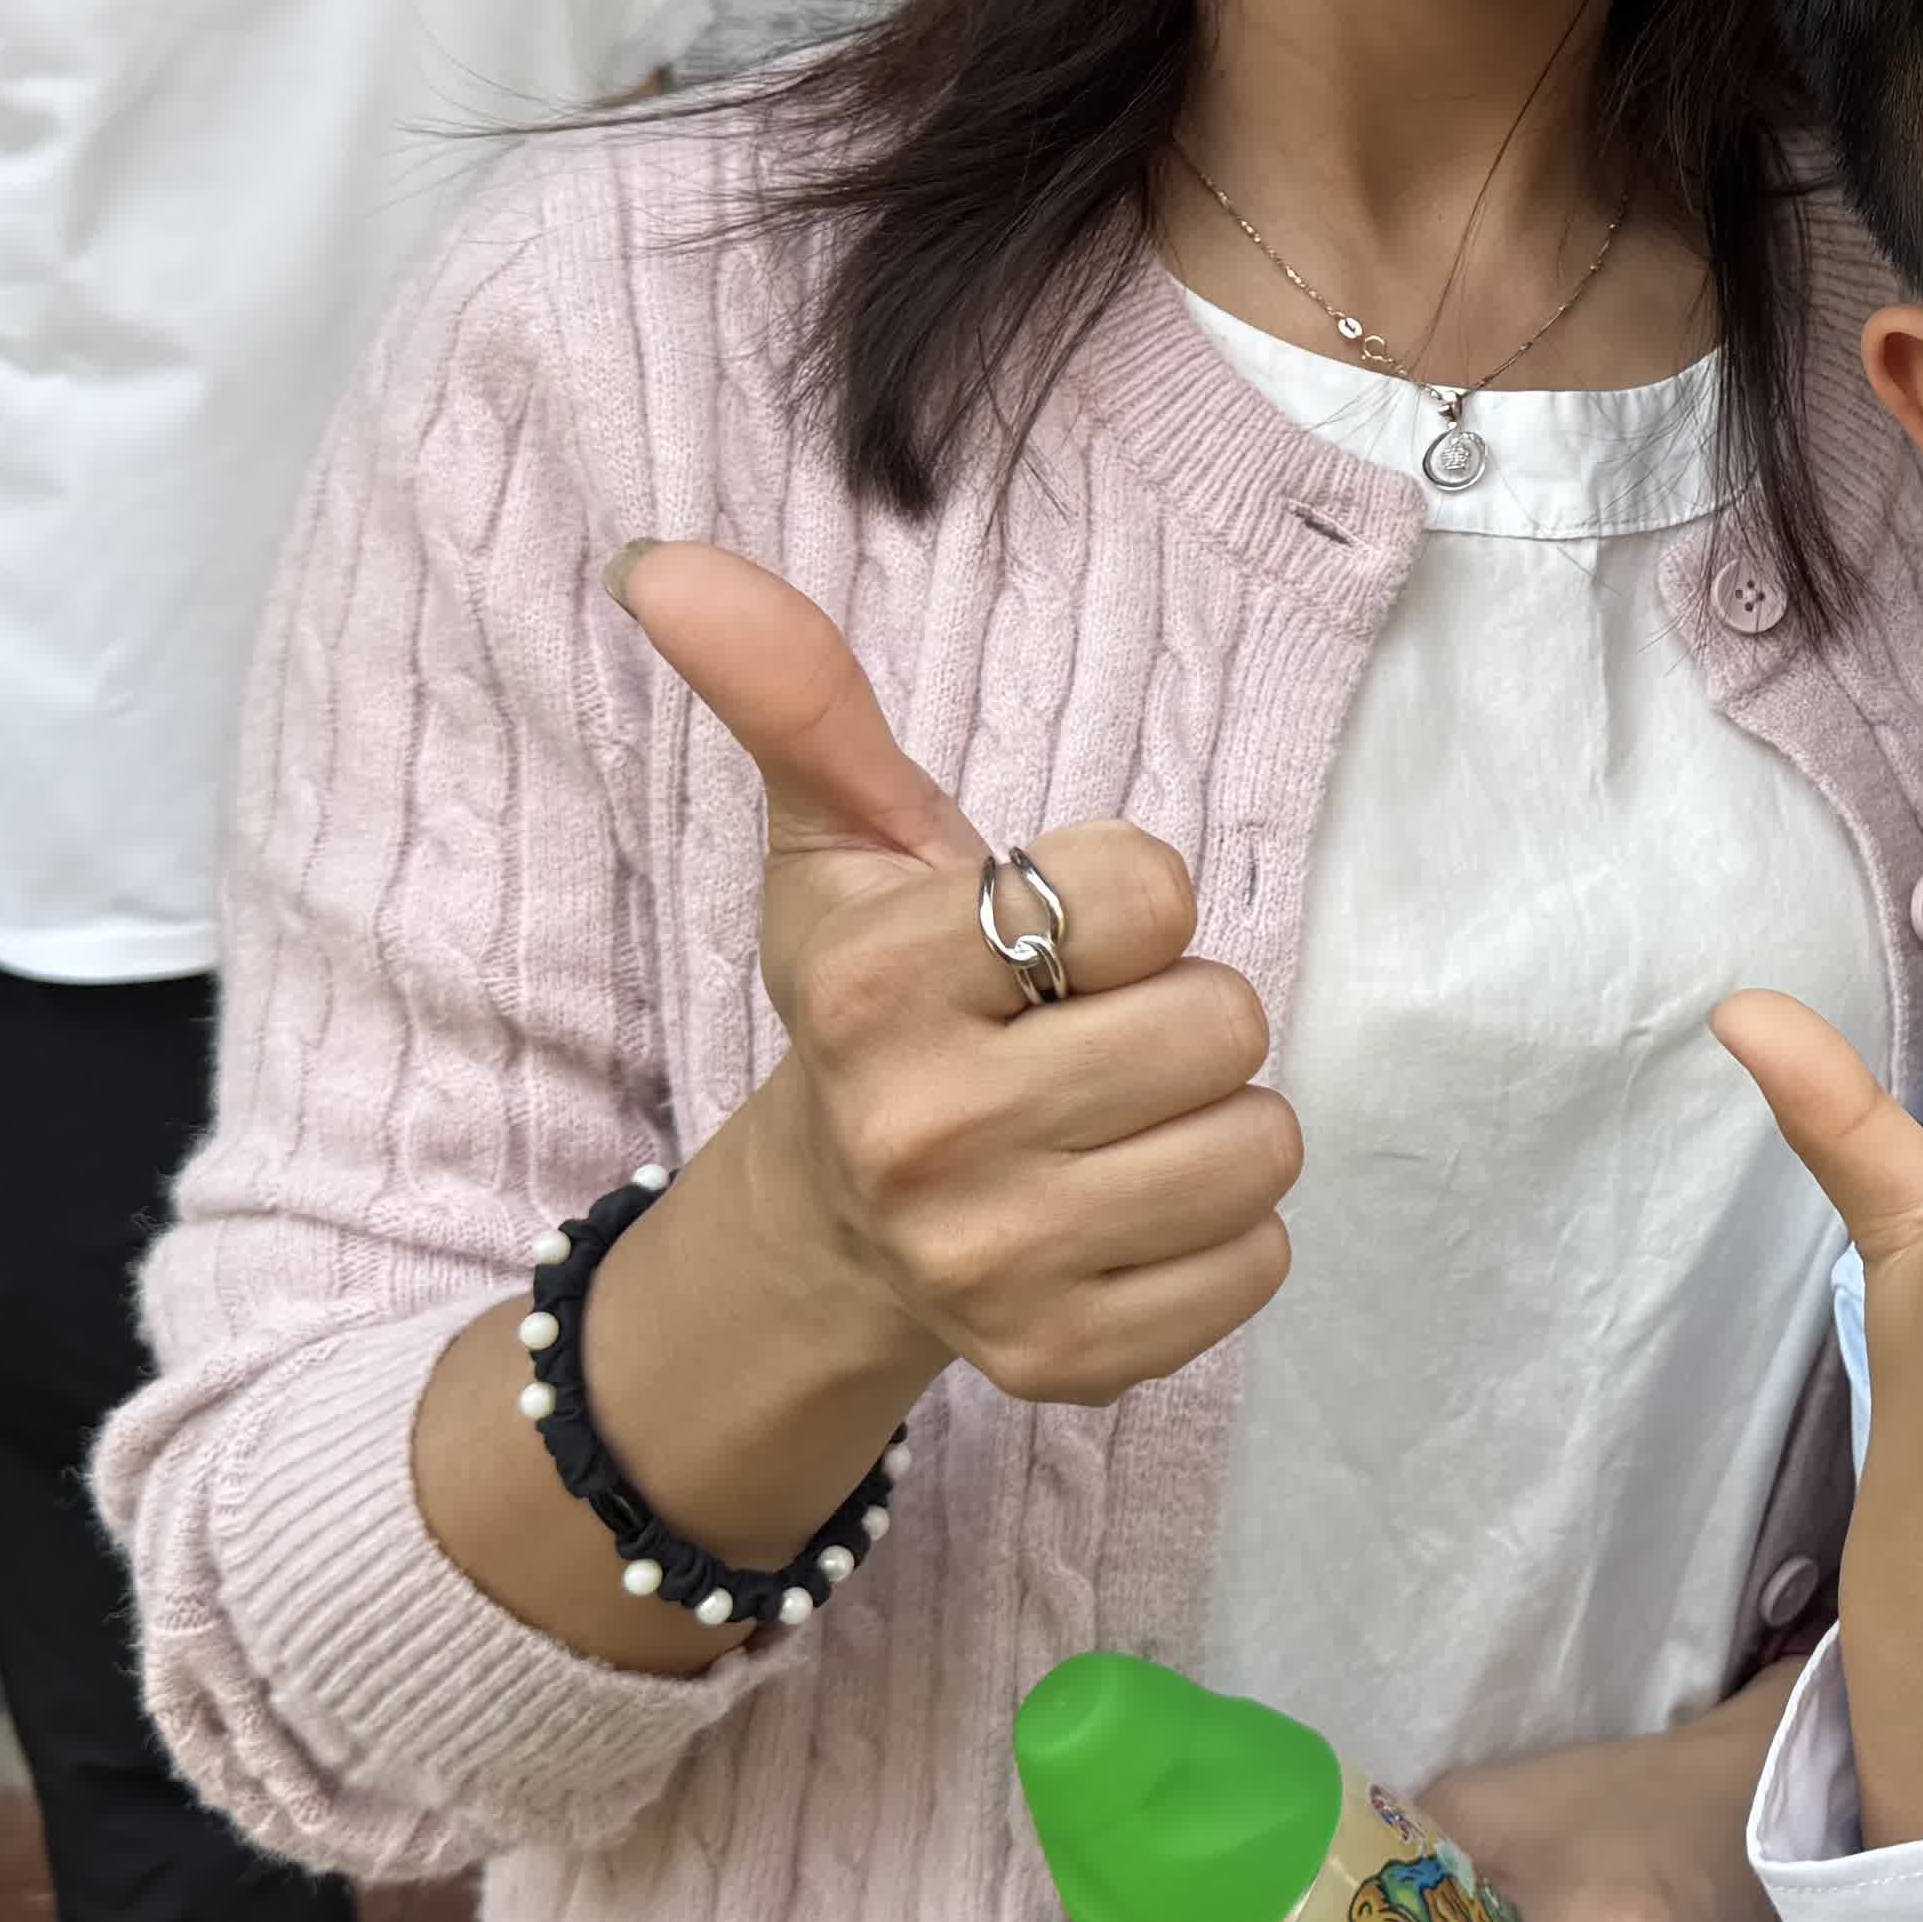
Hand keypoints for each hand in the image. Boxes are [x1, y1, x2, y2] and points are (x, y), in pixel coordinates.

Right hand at [612, 545, 1299, 1410]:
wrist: (838, 1225)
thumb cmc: (876, 1000)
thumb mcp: (835, 840)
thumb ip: (790, 691)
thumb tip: (664, 558)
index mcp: (878, 988)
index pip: (1150, 889)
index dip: (1132, 897)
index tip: (1056, 934)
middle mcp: (926, 1138)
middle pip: (1222, 1022)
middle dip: (1181, 1012)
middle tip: (1091, 1035)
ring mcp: (996, 1265)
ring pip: (1258, 1145)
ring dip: (1214, 1122)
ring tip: (1115, 1120)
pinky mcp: (1067, 1363)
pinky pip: (1258, 1265)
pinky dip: (1221, 1235)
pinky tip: (1124, 1209)